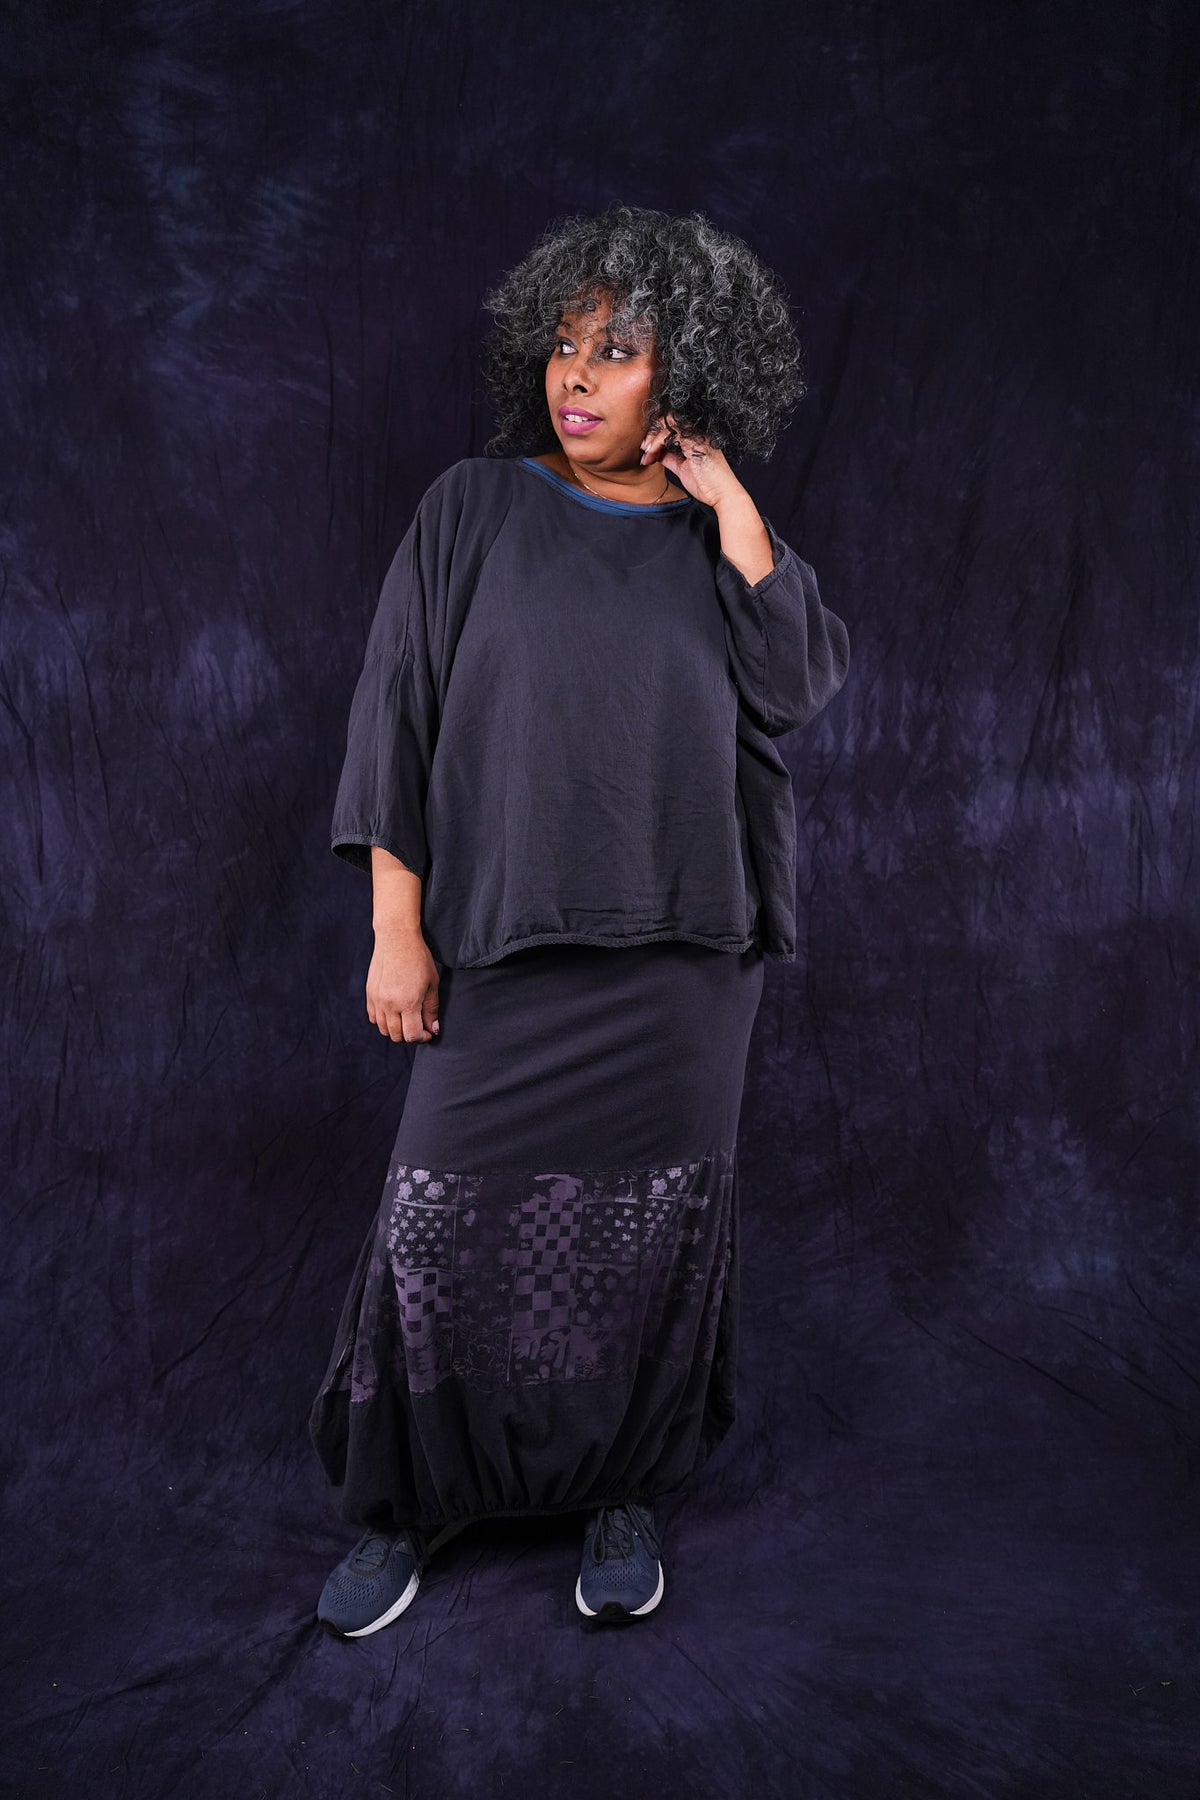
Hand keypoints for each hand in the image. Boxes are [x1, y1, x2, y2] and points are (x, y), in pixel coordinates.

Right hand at [366, 928, 440, 1042]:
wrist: (396, 938)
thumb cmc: (418, 958)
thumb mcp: (432, 984)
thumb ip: (431, 1010)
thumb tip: (433, 1029)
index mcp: (408, 1003)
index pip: (412, 1035)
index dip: (423, 1037)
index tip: (429, 1032)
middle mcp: (389, 1004)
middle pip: (397, 1036)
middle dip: (410, 1035)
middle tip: (419, 1025)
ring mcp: (377, 1000)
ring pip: (383, 1029)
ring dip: (396, 1029)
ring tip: (406, 1018)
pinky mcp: (369, 994)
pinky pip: (373, 1018)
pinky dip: (383, 1020)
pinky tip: (393, 1011)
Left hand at [638, 414, 745, 510]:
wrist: (721, 494)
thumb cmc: (706, 484)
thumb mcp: (682, 468)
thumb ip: (670, 457)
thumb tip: (656, 452)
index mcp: (696, 437)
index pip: (672, 425)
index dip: (656, 434)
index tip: (646, 450)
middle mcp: (698, 432)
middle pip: (669, 420)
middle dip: (652, 432)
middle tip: (643, 448)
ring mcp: (698, 434)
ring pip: (668, 423)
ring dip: (652, 438)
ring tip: (645, 453)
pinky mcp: (695, 440)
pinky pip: (670, 432)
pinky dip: (657, 442)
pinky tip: (651, 454)